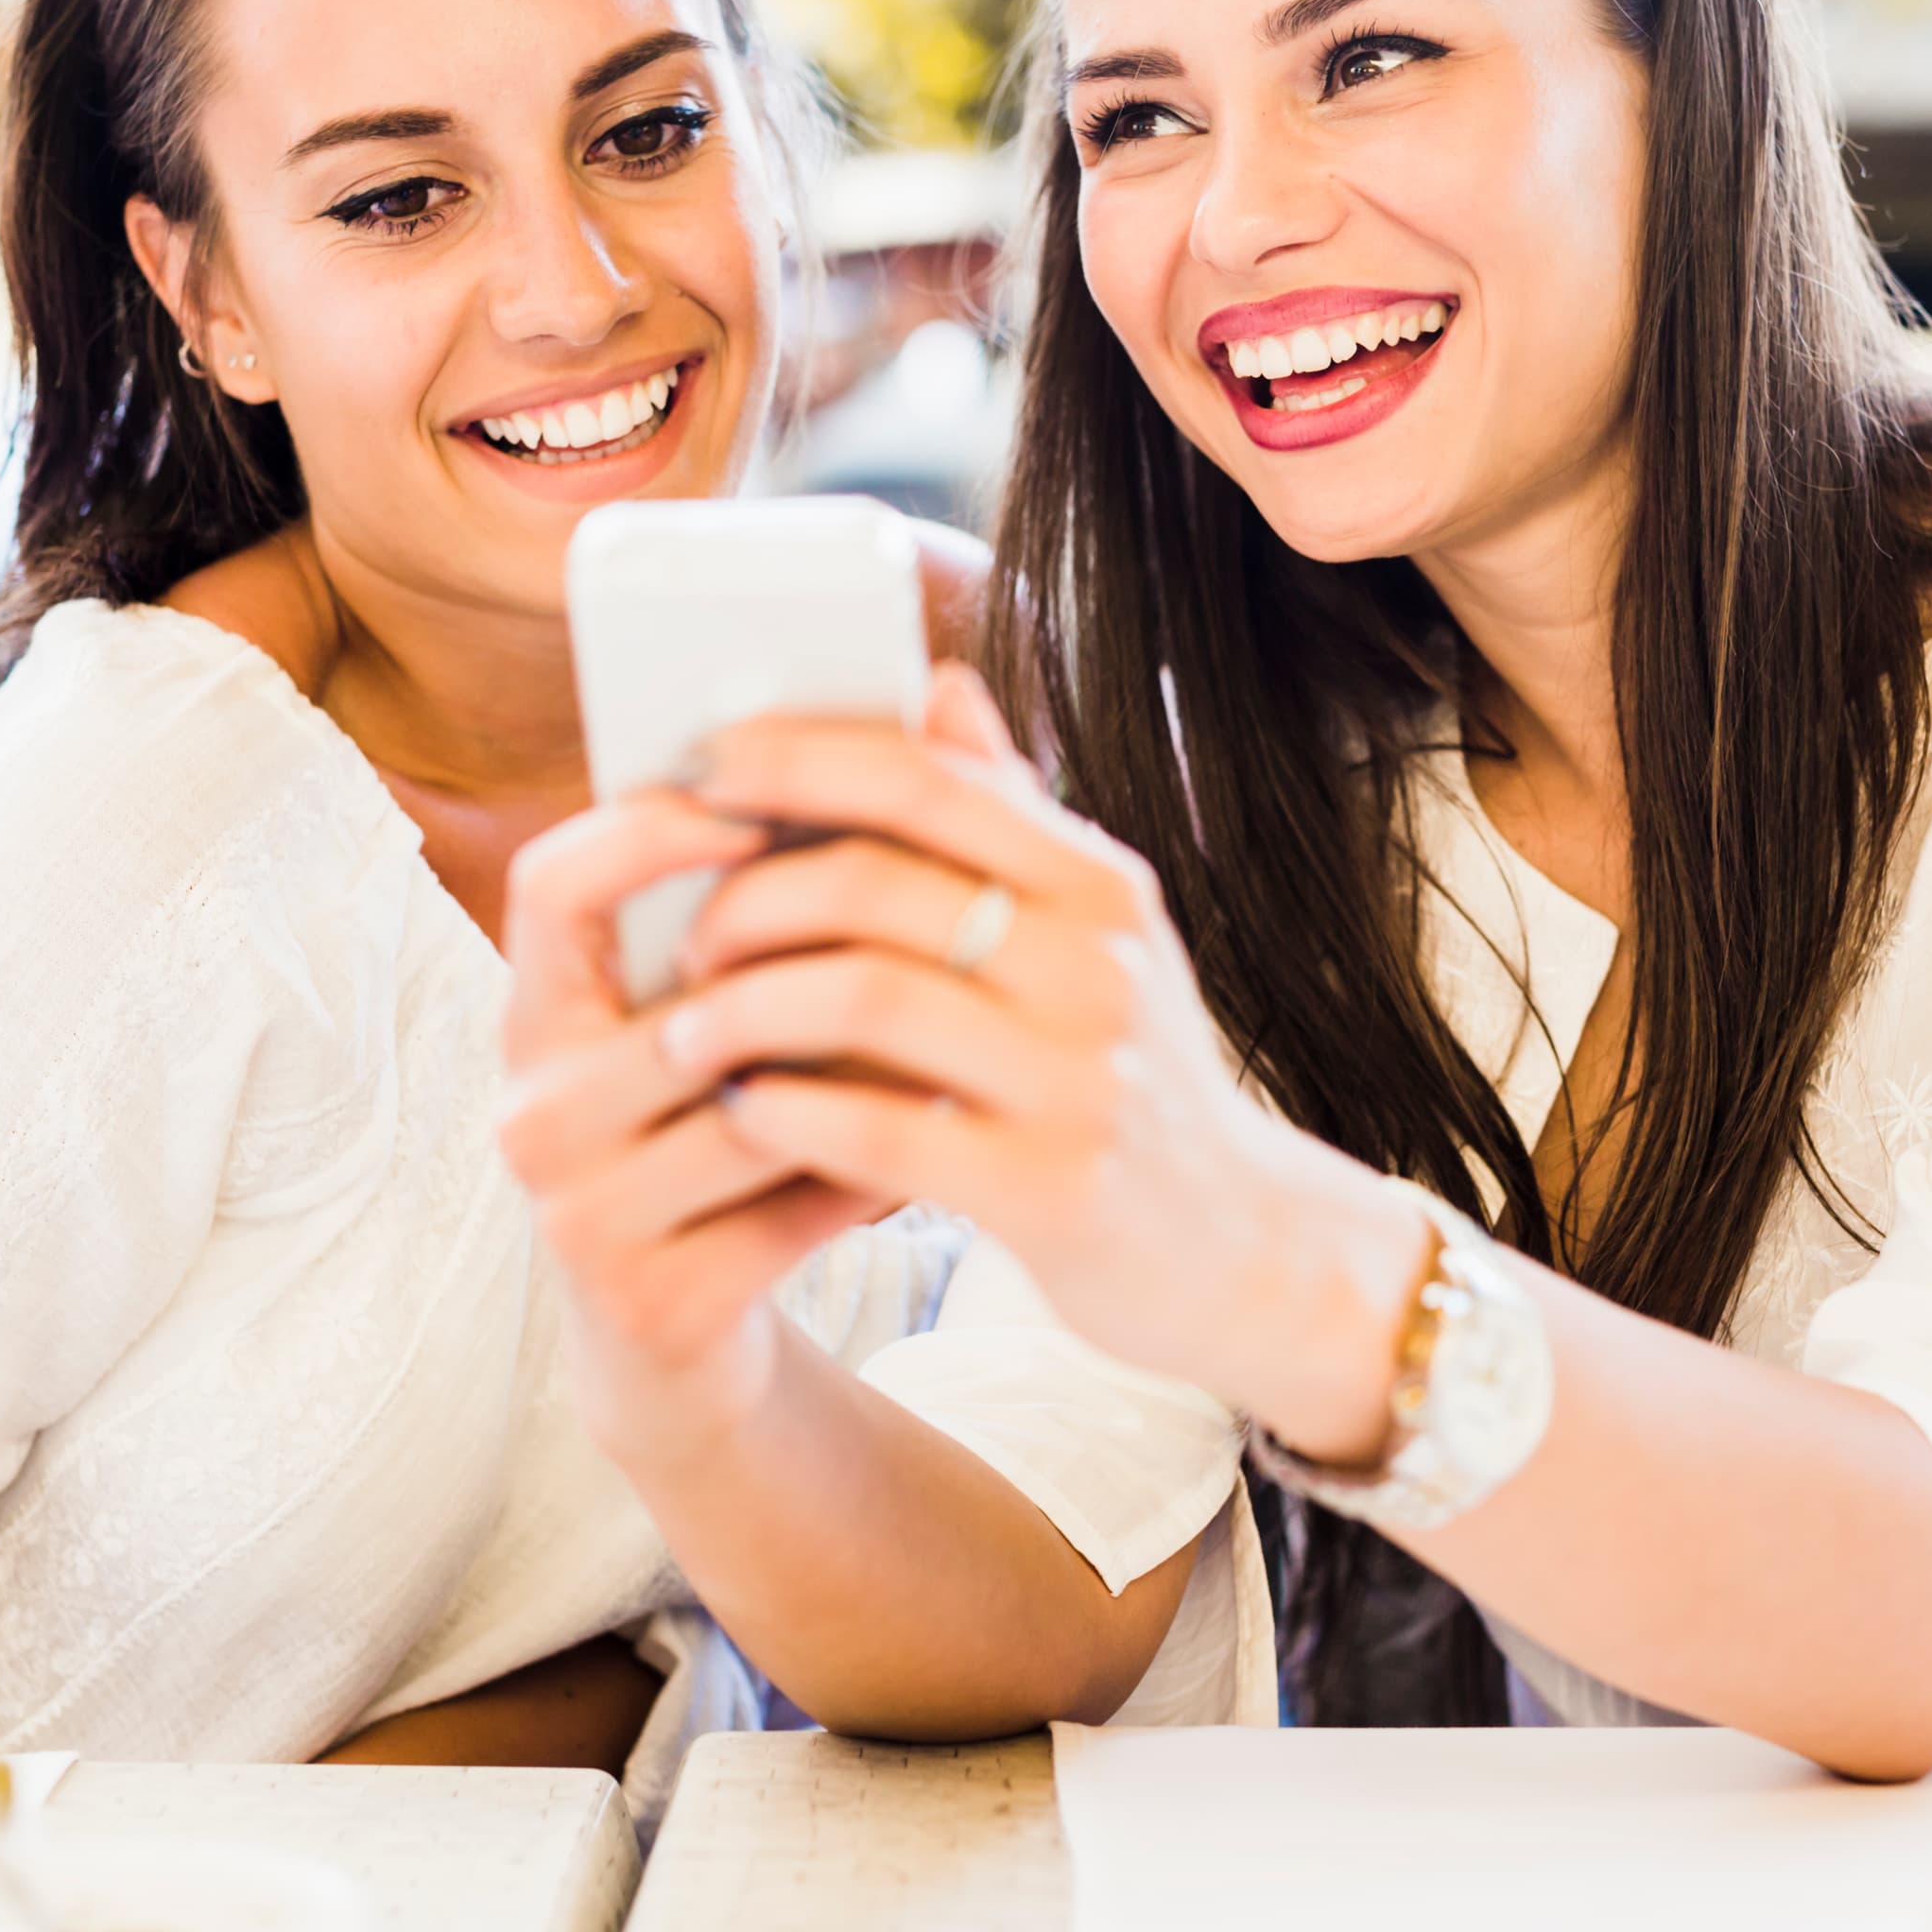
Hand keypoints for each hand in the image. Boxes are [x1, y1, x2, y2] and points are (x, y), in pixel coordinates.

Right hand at [496, 783, 897, 1465]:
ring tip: (958, 1046)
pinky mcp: (646, 1302)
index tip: (757, 801)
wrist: (686, 1345)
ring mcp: (576, 1215)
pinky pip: (787, 1206)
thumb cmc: (734, 1137)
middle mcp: (531, 1108)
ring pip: (751, 1108)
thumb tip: (944, 695)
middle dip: (808, 978)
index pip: (550, 884)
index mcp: (540, 1013)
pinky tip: (934, 1151)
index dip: (643, 832)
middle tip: (929, 935)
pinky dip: (871, 1171)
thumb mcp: (747, 1015)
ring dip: (864, 1080)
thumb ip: (814, 875)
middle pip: (678, 1005)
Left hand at [655, 665, 1433, 1454]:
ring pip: (866, 998)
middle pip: (878, 884)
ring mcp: (1081, 1081)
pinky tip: (745, 1113)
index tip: (704, 768)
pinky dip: (789, 1114)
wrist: (1245, 1248)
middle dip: (751, 898)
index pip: (929, 780)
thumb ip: (1014, 816)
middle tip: (691, 933)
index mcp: (1099, 885)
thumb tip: (940, 683)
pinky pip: (880, 1131)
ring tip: (686, 1032)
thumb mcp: (1101, 934)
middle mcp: (1099, 966)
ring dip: (746, 1009)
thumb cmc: (1135, 1074)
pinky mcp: (1052, 1193)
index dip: (800, 761)